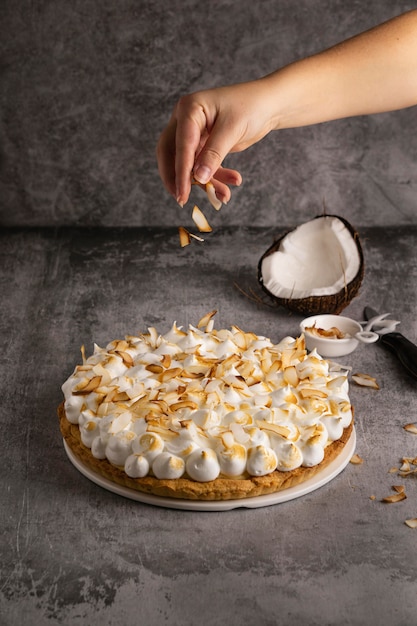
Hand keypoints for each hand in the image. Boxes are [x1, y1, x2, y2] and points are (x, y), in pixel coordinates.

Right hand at [156, 81, 273, 206]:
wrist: (268, 105)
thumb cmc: (250, 107)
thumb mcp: (232, 130)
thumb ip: (214, 154)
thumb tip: (198, 177)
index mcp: (189, 109)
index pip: (180, 145)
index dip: (180, 172)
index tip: (182, 194)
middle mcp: (185, 120)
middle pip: (171, 154)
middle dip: (177, 179)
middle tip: (182, 200)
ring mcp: (193, 134)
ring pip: (188, 164)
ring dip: (203, 182)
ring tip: (223, 195)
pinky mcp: (203, 145)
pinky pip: (202, 166)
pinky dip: (214, 178)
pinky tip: (230, 185)